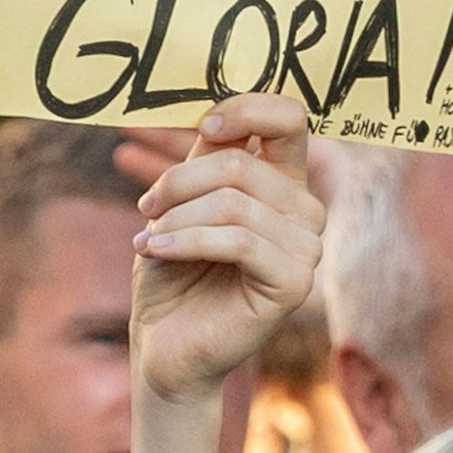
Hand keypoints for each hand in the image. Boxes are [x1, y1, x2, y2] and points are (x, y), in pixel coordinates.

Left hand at [130, 95, 325, 403]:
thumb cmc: (172, 271)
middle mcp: (305, 212)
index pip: (290, 120)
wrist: (163, 343)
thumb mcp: (183, 202)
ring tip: (148, 238)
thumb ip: (207, 159)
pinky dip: (187, 241)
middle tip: (146, 206)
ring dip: (178, 219)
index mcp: (283, 183)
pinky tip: (155, 251)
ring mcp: (306, 250)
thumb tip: (214, 116)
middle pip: (243, 164)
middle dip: (180, 182)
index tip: (206, 129)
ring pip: (236, 203)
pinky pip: (240, 241)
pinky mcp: (294, 284)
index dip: (247, 109)